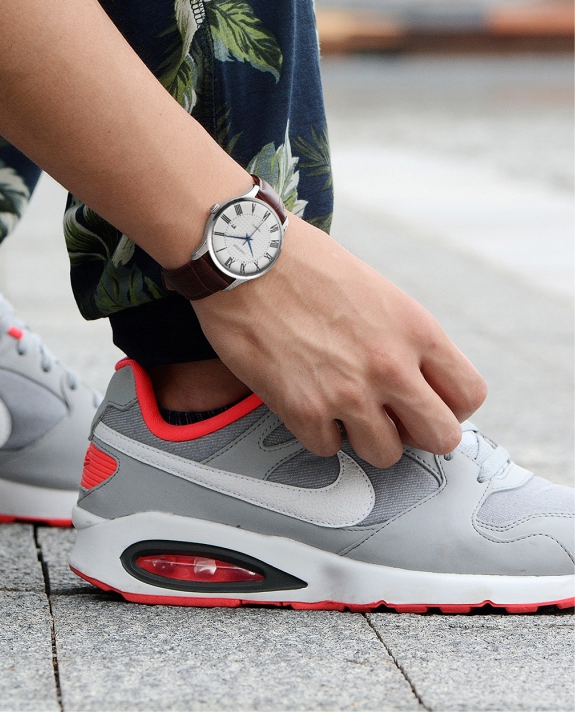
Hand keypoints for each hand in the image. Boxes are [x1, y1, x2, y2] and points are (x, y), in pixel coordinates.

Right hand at [192, 214, 486, 467]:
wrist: (245, 257)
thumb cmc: (304, 263)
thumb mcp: (375, 291)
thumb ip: (400, 337)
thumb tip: (409, 378)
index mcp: (415, 330)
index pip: (468, 395)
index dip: (447, 404)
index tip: (423, 400)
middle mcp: (390, 367)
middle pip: (440, 438)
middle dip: (416, 432)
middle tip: (389, 417)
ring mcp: (347, 393)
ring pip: (384, 454)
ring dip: (364, 436)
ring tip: (340, 407)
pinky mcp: (302, 409)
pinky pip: (327, 448)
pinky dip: (317, 431)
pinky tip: (303, 401)